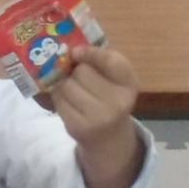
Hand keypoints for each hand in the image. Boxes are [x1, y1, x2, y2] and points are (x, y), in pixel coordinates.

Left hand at [55, 47, 146, 187]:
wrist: (109, 137)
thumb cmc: (110, 99)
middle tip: (80, 78)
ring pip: (67, 85)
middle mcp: (118, 102)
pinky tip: (69, 102)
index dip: (91, 52)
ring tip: (75, 91)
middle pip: (82, 71)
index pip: (110, 60)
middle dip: (76, 71)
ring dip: (66, 84)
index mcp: (129, 84)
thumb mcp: (115, 79)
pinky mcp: (78, 127)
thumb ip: (101, 59)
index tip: (78, 52)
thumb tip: (70, 50)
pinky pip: (59, 100)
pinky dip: (59, 97)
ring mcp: (97, 117)